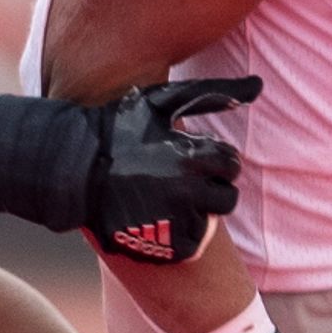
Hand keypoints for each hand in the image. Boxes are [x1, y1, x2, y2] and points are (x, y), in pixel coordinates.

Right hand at [83, 77, 255, 263]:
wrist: (72, 169)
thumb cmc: (117, 129)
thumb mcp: (161, 102)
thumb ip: (211, 94)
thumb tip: (259, 86)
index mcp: (192, 157)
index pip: (231, 164)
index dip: (214, 160)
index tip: (193, 158)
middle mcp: (187, 191)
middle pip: (227, 198)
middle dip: (211, 188)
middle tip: (183, 181)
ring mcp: (172, 221)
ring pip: (209, 223)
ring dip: (195, 211)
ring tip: (169, 199)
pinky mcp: (159, 245)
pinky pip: (190, 247)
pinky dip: (181, 235)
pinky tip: (161, 218)